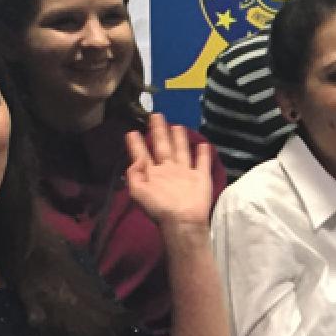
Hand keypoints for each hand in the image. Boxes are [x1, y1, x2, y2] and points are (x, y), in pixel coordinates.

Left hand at [122, 114, 216, 231]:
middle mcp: (168, 170)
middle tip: (155, 115)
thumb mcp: (138, 191)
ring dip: (179, 138)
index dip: (136, 144)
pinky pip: (202, 163)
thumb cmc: (159, 207)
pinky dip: (203, 154)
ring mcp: (185, 172)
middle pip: (163, 146)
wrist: (182, 219)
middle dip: (158, 131)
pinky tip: (203, 144)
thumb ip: (134, 173)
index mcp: (152, 173)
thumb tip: (138, 158)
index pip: (142, 154)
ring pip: (181, 151)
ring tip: (176, 125)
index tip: (131, 132)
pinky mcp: (201, 177)